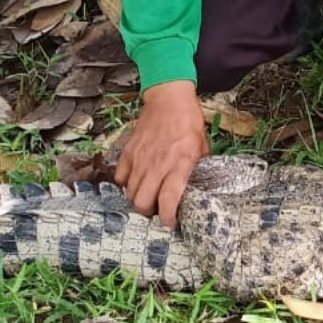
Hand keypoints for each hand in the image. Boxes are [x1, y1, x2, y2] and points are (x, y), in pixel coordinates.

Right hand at [114, 81, 209, 227]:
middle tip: (157, 209)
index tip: (170, 223)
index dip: (167, 217)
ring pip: (130, 193)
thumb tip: (196, 185)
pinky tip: (136, 181)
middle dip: (149, 212)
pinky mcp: (128, 152)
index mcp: (179, 164)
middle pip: (142, 202)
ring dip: (138, 199)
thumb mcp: (202, 146)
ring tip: (148, 196)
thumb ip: (198, 168)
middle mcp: (157, 164)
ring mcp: (139, 159)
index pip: (168, 199)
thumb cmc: (189, 122)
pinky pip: (120, 177)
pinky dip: (126, 184)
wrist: (168, 99)